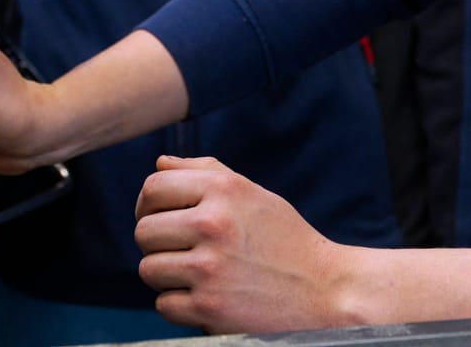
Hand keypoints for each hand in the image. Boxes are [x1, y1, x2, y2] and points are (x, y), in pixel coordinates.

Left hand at [133, 156, 356, 332]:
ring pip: (148, 269)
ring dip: (168, 276)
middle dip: (159, 244)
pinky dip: (180, 305)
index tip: (162, 218)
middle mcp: (213, 223)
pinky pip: (164, 304)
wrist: (326, 291)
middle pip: (143, 231)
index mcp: (223, 190)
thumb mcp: (253, 195)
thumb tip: (161, 163)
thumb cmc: (286, 240)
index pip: (153, 187)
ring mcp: (209, 268)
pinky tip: (208, 298)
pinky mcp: (208, 308)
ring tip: (199, 275)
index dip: (149, 205)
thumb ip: (207, 173)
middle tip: (185, 251)